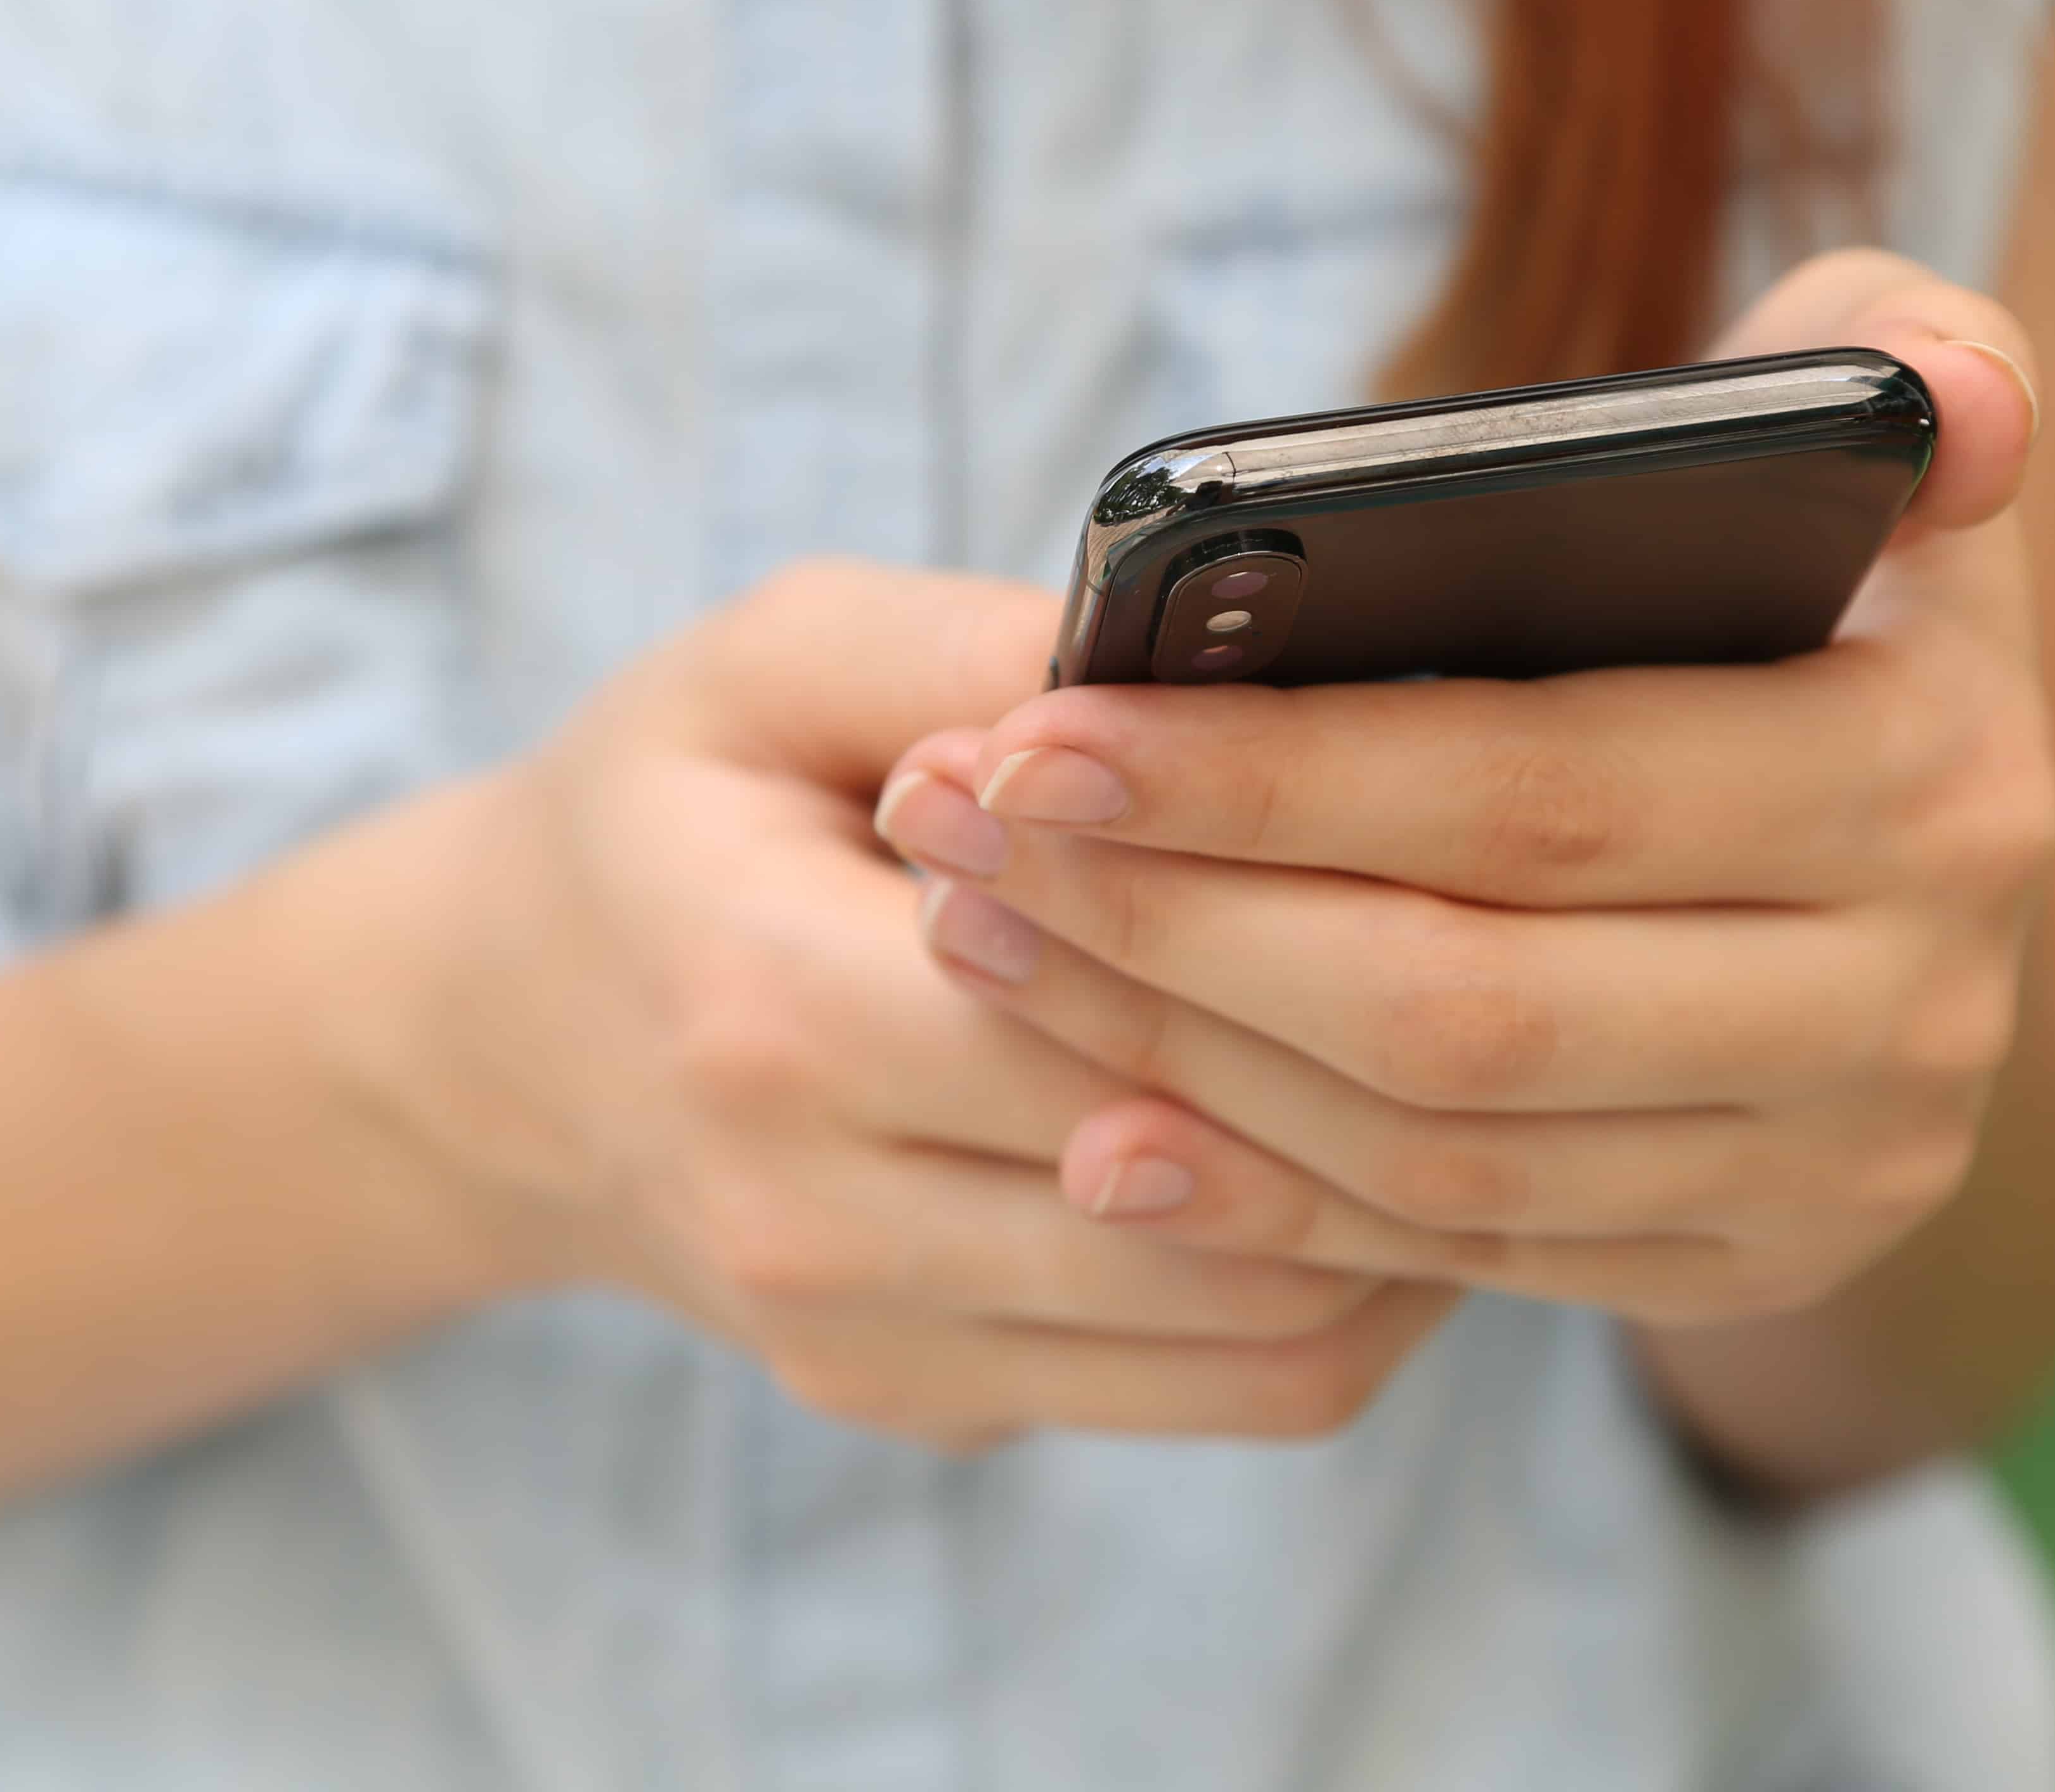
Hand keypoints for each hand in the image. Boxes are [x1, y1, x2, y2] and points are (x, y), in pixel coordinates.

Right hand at [360, 561, 1458, 1446]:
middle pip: (1216, 1199)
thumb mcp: (773, 660)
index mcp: (770, 1008)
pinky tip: (1399, 1166)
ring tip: (1506, 1077)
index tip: (1460, 849)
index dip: (1305, 941)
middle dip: (1401, 1091)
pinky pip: (1213, 1395)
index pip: (1116, 1018)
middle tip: (1550, 972)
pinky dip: (1340, 1294)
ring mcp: (868, 1346)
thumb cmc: (670, 809)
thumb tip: (1207, 660)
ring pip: (1255, 1340)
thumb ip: (973, 647)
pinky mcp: (925, 1407)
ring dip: (1415, 1221)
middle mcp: (813, 1219)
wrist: (504, 1041)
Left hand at [870, 252, 2054, 1326]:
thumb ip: (1898, 344)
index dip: (1272, 772)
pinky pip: (1468, 1256)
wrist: (1913, 847)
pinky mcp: (1751, 1262)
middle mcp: (1917, 1002)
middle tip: (956, 830)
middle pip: (1466, 999)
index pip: (1545, 791)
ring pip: (1443, 1144)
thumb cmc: (1821, 578)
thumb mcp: (1882, 432)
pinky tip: (1102, 1130)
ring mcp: (1844, 1161)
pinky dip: (1270, 1201)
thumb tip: (1947, 401)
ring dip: (1181, 1057)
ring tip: (984, 936)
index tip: (1036, 727)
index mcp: (1934, 775)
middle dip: (1173, 921)